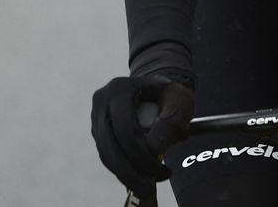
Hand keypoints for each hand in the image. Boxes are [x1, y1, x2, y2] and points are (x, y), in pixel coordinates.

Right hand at [90, 72, 194, 194]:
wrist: (158, 91)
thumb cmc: (171, 95)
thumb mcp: (179, 101)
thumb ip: (171, 122)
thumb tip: (154, 149)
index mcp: (120, 89)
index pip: (125, 129)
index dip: (140, 154)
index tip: (159, 168)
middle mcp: (102, 102)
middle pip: (111, 145)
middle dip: (131, 171)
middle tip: (149, 188)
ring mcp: (97, 117)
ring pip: (106, 154)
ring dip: (126, 174)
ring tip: (147, 186)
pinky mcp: (98, 131)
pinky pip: (107, 155)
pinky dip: (122, 169)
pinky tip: (139, 177)